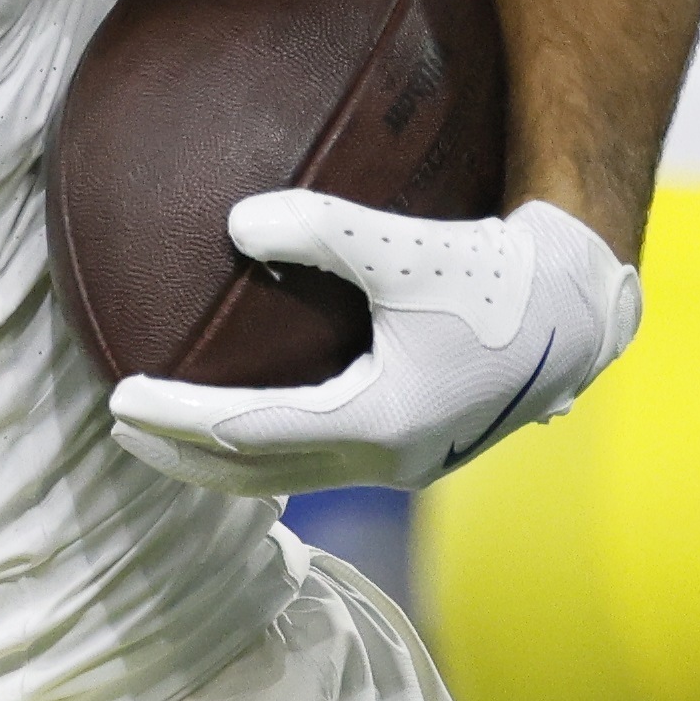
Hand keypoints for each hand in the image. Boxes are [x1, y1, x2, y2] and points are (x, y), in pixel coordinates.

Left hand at [107, 195, 639, 500]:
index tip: (118, 399)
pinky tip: (245, 427)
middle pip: (255, 473)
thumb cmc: (499, 275)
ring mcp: (405, 465)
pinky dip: (268, 454)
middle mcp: (388, 460)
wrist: (581, 310)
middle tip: (118, 425)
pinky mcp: (417, 451)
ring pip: (288, 478)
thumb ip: (323, 229)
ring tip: (165, 438)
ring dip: (220, 463)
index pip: (247, 432)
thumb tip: (236, 223)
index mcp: (380, 422)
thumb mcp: (408, 247)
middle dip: (181, 455)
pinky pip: (320, 463)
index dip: (177, 420)